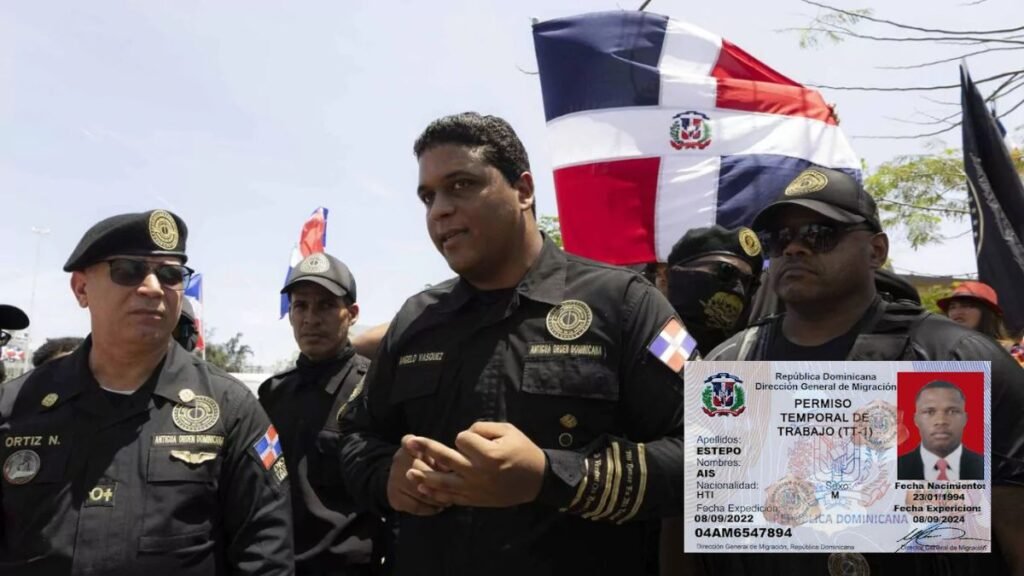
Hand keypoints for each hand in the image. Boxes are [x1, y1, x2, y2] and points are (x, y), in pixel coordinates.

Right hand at [386, 437, 449, 515]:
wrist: (398, 478)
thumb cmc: (424, 463)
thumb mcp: (430, 455)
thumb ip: (439, 458)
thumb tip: (450, 470)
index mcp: (407, 446)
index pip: (409, 441)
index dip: (422, 447)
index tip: (436, 456)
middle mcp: (397, 461)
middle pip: (419, 472)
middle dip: (438, 483)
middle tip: (454, 490)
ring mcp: (393, 480)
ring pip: (420, 493)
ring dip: (437, 499)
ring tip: (449, 500)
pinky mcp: (394, 498)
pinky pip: (415, 506)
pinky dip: (429, 509)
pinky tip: (438, 507)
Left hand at [405, 421, 545, 507]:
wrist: (537, 481)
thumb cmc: (523, 452)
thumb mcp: (509, 431)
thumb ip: (484, 427)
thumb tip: (465, 433)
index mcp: (488, 454)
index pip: (462, 439)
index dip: (466, 435)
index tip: (476, 438)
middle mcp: (478, 472)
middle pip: (445, 458)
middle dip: (425, 448)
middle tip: (409, 442)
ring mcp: (474, 488)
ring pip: (442, 482)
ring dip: (423, 475)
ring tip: (408, 471)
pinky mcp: (474, 499)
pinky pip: (450, 497)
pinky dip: (435, 494)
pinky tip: (423, 489)